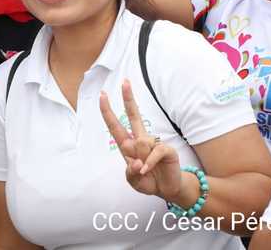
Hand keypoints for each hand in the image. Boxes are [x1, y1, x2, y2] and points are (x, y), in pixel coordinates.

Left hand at [100, 79, 181, 199]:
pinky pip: (154, 152)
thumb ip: (130, 173)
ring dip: (141, 161)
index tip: (102, 95)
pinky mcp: (166, 149)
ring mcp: (153, 143)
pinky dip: (150, 163)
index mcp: (128, 145)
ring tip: (146, 171)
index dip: (107, 111)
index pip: (115, 125)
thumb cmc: (148, 180)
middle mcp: (140, 140)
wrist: (168, 189)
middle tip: (125, 81)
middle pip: (134, 115)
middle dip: (128, 98)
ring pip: (141, 143)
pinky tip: (149, 169)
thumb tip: (137, 163)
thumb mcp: (133, 180)